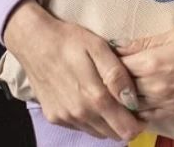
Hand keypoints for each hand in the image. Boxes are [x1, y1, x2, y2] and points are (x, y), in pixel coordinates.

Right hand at [2, 0, 142, 140]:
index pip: (126, 130)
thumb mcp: (98, 47)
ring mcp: (65, 117)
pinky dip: (90, 119)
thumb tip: (132, 100)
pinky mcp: (54, 117)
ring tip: (108, 100)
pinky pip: (80, 126)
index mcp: (94, 97)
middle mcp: (80, 114)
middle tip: (126, 103)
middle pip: (113, 134)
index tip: (141, 110)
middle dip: (124, 123)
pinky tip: (88, 99)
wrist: (32, 41)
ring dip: (107, 122)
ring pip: (97, 132)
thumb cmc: (69, 40)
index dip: (138, 123)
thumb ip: (117, 75)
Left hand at [116, 27, 173, 120]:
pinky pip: (149, 116)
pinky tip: (139, 100)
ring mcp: (166, 103)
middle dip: (115, 80)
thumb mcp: (173, 34)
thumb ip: (142, 43)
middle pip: (121, 89)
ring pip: (133, 106)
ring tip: (123, 87)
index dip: (110, 61)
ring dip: (125, 98)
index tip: (106, 57)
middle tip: (112, 72)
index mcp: (152, 63)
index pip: (117, 67)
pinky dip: (141, 109)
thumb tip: (117, 46)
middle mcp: (155, 87)